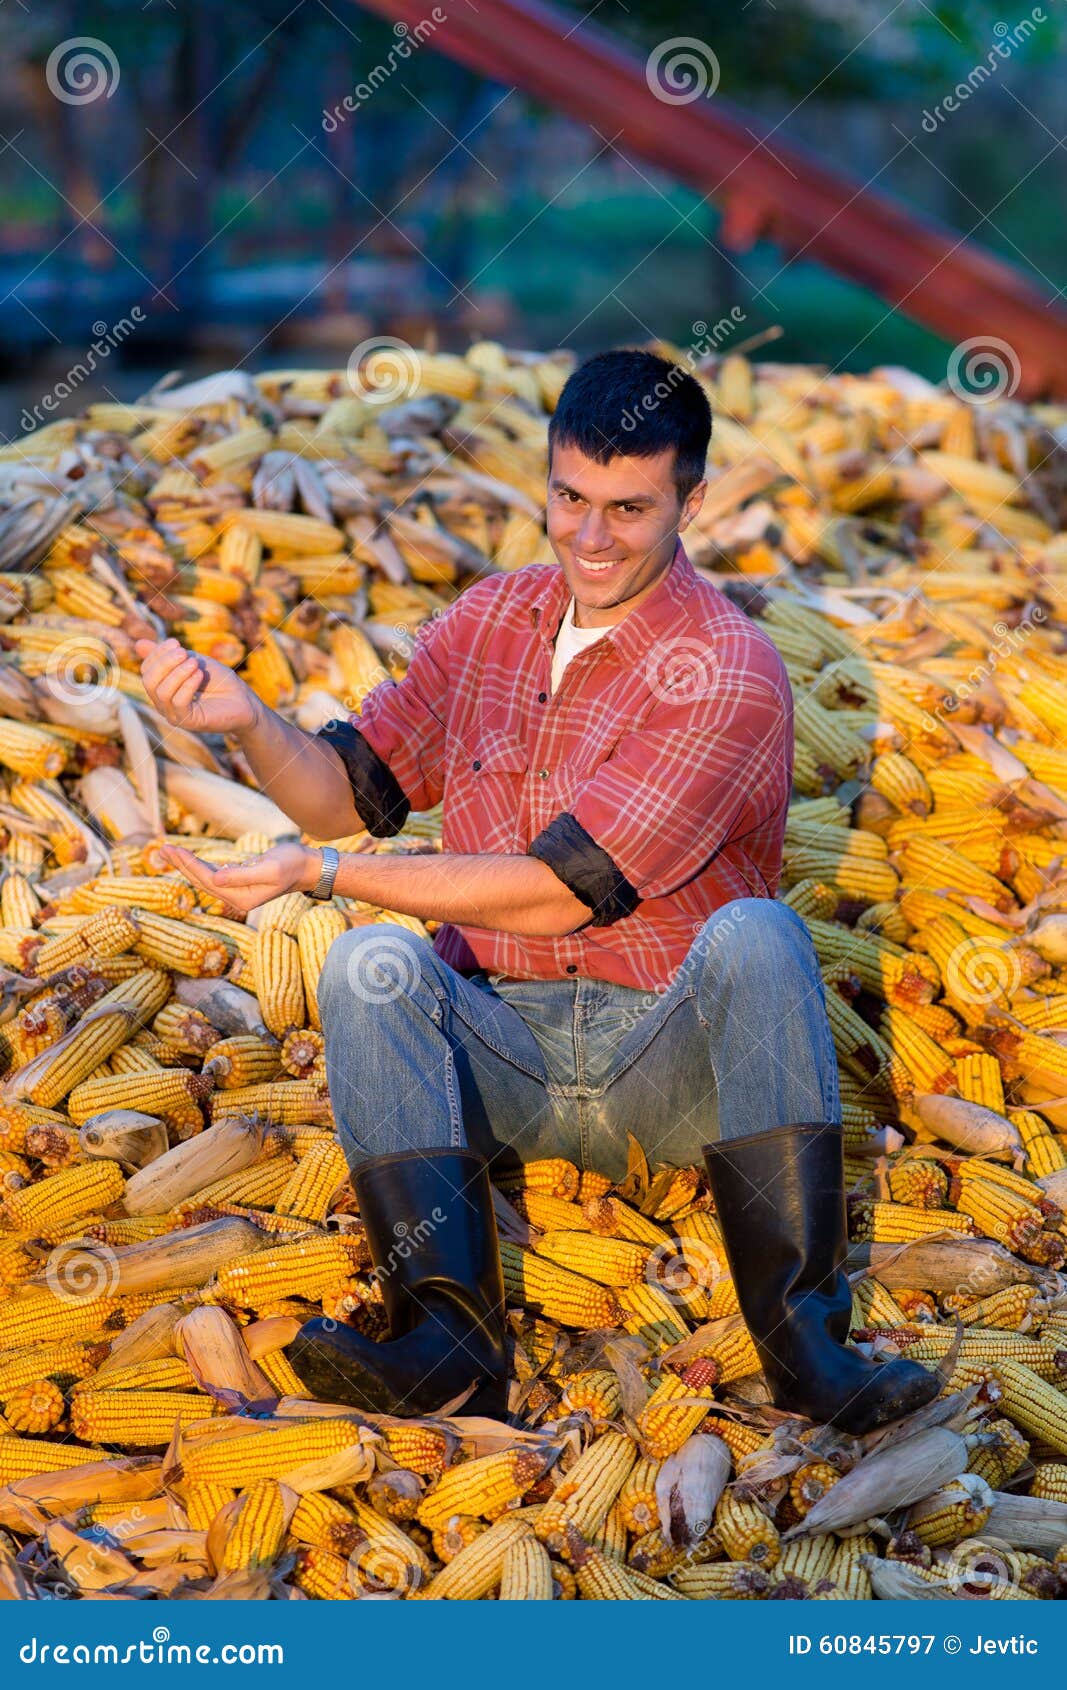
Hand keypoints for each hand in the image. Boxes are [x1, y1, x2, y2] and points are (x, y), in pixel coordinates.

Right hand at [135, 637, 259, 734]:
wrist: (243, 700)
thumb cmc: (217, 681)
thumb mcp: (191, 661)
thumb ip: (167, 655)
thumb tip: (139, 643)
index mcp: (162, 688)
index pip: (147, 670)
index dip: (158, 653)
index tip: (176, 642)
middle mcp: (163, 704)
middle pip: (149, 681)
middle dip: (164, 663)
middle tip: (184, 652)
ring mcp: (174, 714)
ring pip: (162, 692)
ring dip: (178, 673)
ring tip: (196, 664)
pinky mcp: (189, 722)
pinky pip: (178, 702)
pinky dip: (188, 685)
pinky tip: (199, 675)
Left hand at [159, 841, 319, 915]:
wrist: (307, 867)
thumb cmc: (291, 865)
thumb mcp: (269, 869)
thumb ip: (242, 875)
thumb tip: (214, 880)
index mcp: (240, 898)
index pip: (207, 880)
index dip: (188, 864)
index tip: (172, 849)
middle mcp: (236, 898)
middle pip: (201, 881)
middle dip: (181, 864)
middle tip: (162, 848)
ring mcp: (237, 892)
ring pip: (204, 878)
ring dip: (186, 864)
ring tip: (168, 851)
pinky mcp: (239, 882)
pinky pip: (213, 875)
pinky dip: (198, 865)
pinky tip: (188, 859)